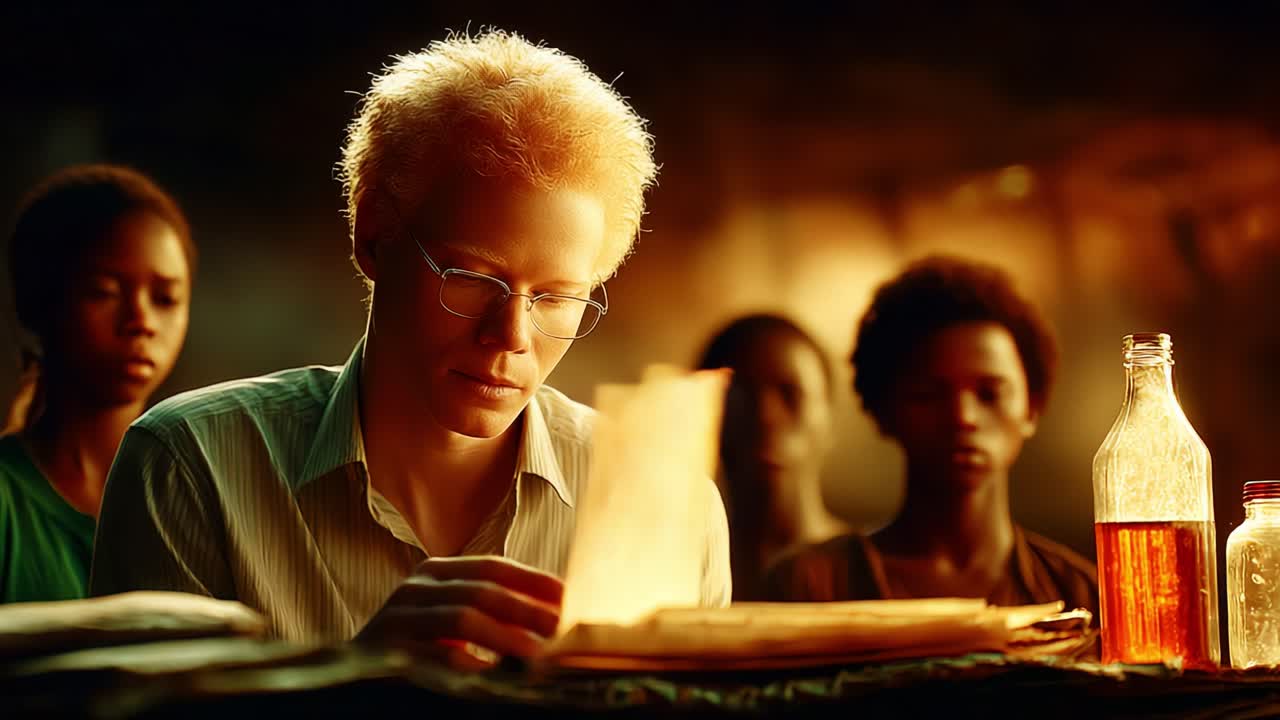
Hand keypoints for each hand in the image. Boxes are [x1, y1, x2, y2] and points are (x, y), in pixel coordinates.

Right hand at [355, 556, 562, 669]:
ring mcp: (397, 618)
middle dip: (526, 609)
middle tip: (561, 627)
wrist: (356, 673)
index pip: (493, 567)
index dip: (533, 580)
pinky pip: (434, 657)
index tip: (569, 595)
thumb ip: (491, 610)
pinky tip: (494, 677)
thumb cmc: (416, 645)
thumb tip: (553, 614)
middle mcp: (415, 588)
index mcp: (436, 573)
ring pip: (461, 619)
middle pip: (481, 591)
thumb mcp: (452, 618)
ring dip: (504, 636)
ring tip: (537, 653)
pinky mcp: (386, 652)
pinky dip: (468, 666)